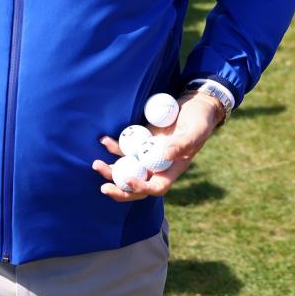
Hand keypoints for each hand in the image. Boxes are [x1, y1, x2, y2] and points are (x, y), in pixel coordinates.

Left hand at [91, 92, 226, 200]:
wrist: (193, 106)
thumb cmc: (199, 120)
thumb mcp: (195, 132)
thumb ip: (182, 144)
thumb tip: (166, 156)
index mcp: (172, 170)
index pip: (155, 187)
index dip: (142, 187)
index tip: (128, 180)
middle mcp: (157, 166)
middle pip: (136, 183)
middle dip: (119, 188)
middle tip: (103, 187)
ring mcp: (146, 155)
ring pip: (126, 169)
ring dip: (110, 169)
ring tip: (95, 164)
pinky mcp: (139, 143)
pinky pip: (123, 149)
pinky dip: (113, 147)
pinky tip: (103, 139)